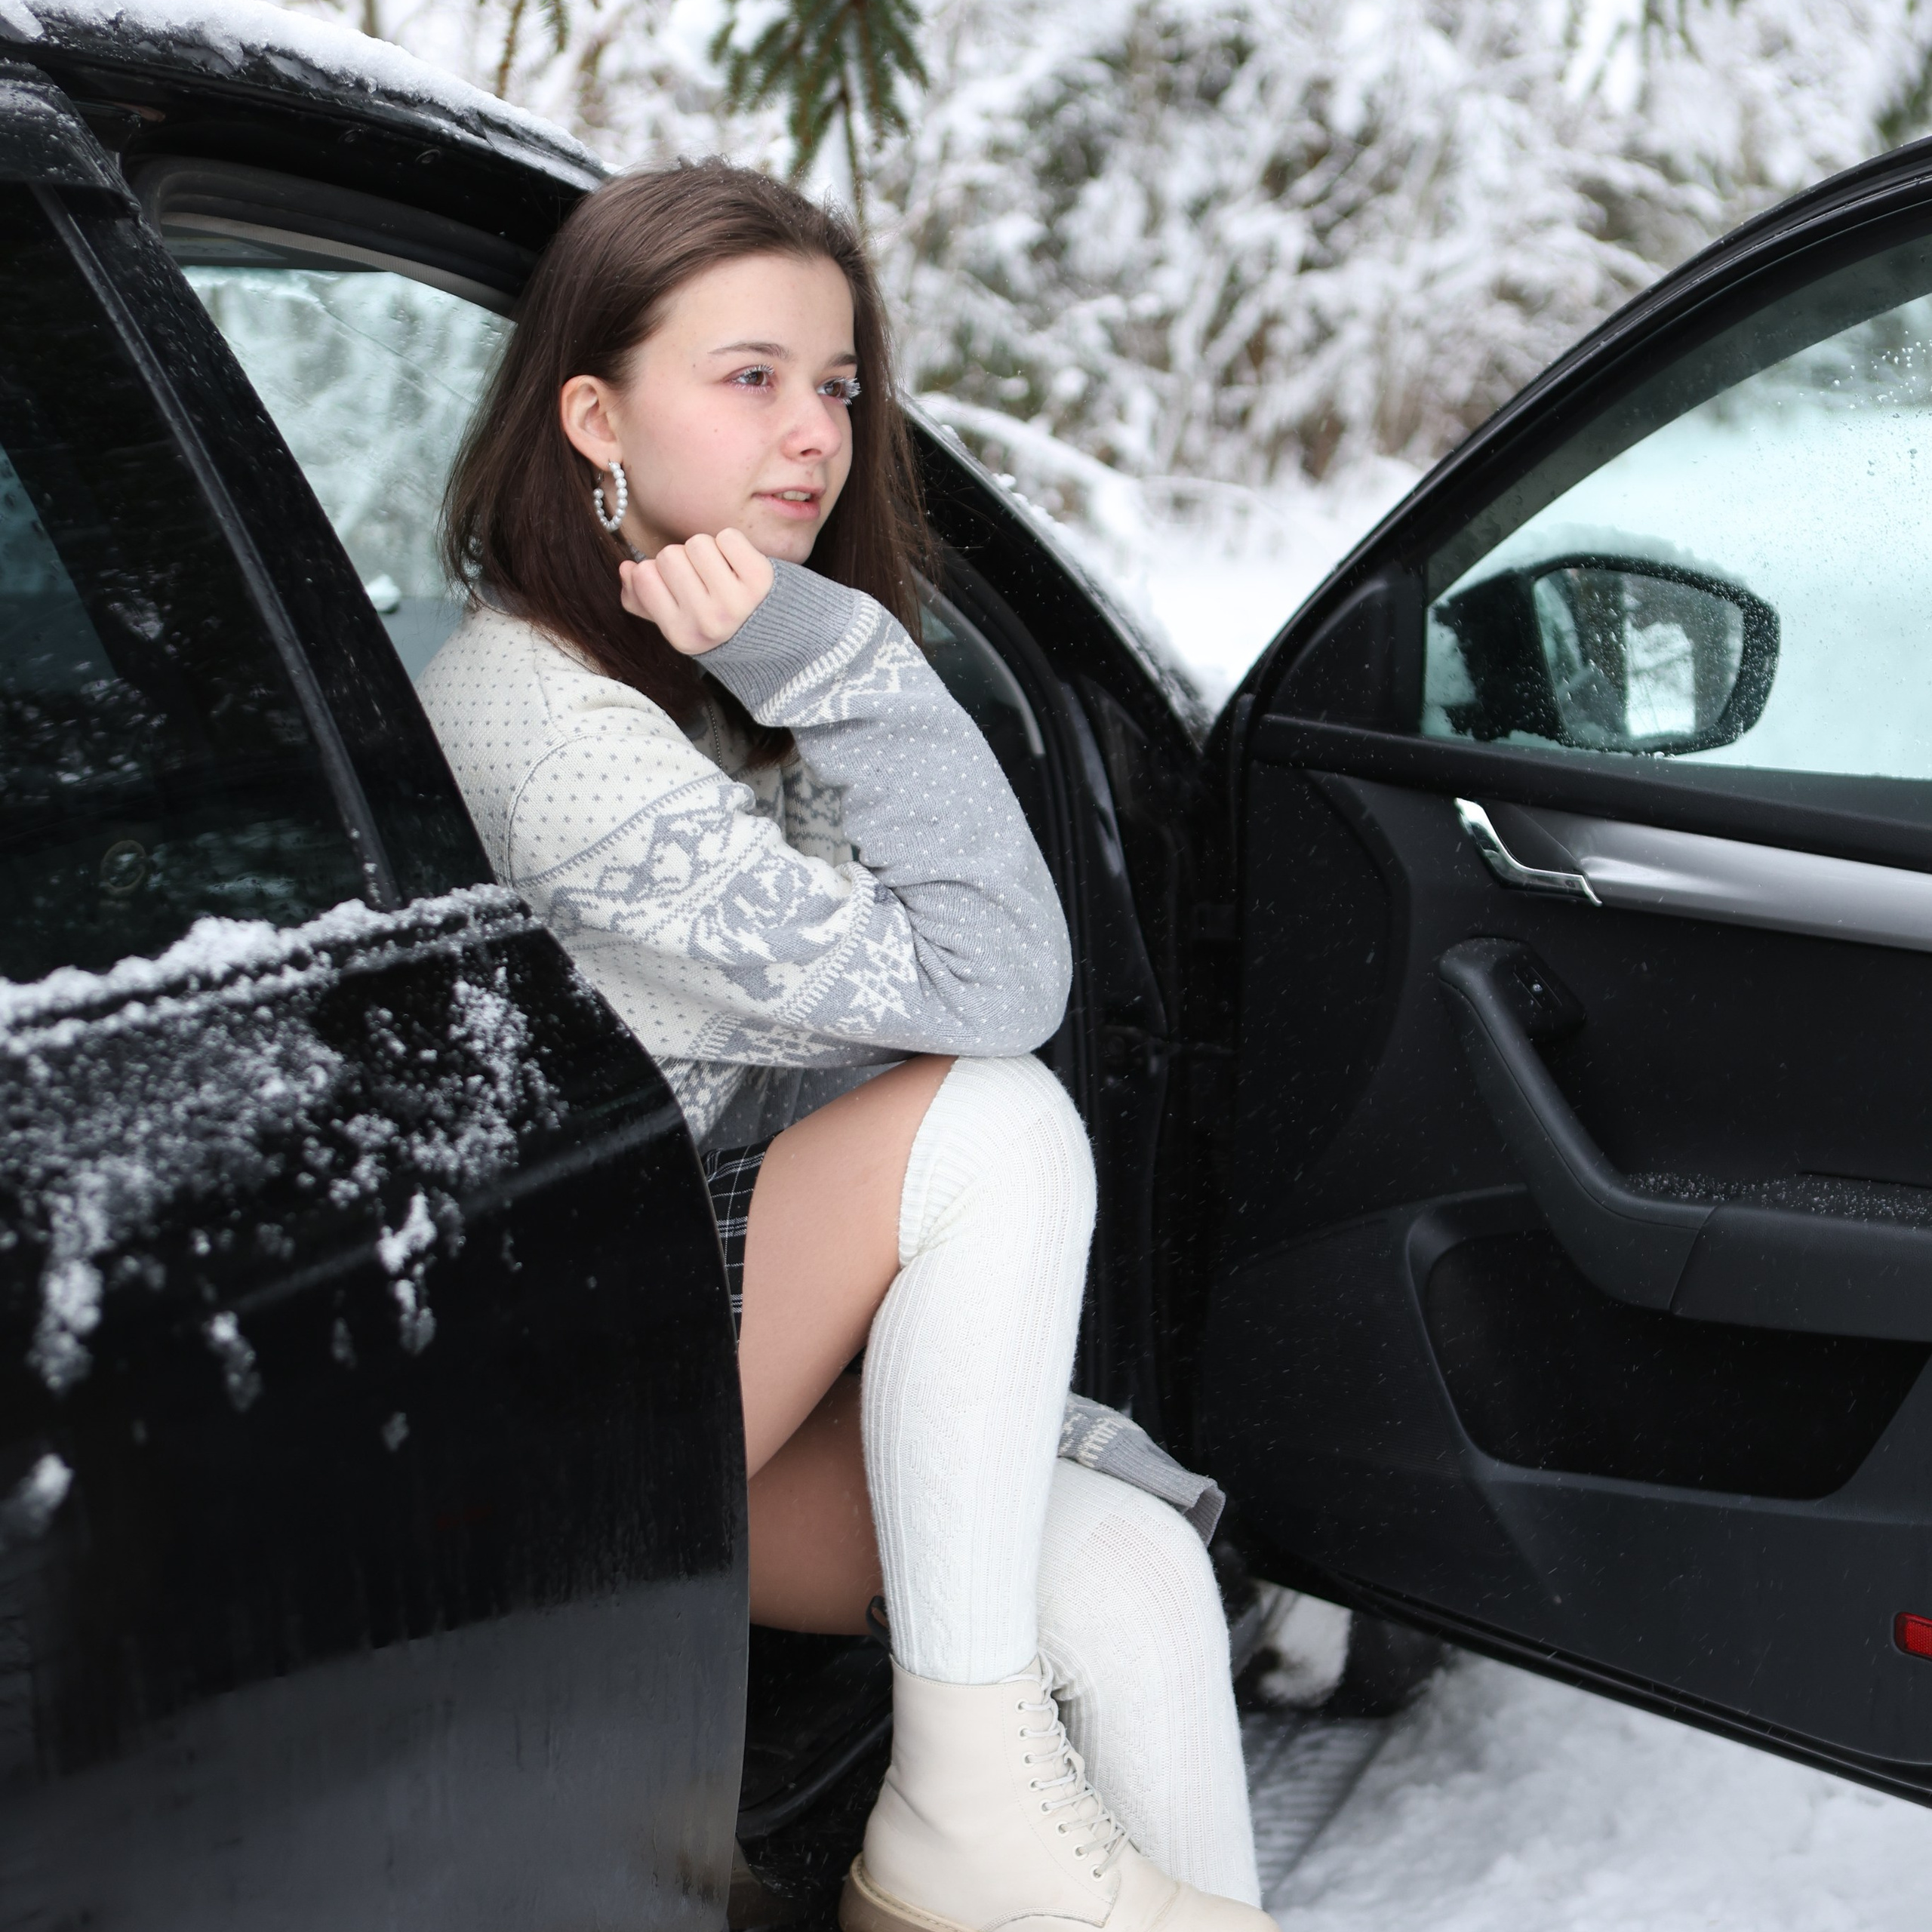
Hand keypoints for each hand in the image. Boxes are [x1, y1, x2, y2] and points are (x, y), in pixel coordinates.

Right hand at [619, 529, 773, 655]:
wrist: (781, 633)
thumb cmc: (720, 622)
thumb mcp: (680, 623)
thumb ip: (643, 601)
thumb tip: (625, 569)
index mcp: (681, 636)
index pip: (643, 574)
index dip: (657, 572)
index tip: (678, 588)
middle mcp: (707, 622)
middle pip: (669, 555)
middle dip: (683, 560)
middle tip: (705, 581)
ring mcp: (735, 601)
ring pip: (697, 542)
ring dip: (708, 550)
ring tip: (723, 573)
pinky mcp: (760, 578)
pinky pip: (727, 536)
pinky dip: (732, 544)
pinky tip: (740, 566)